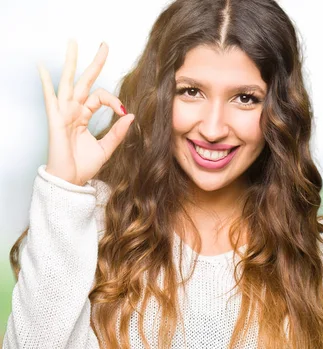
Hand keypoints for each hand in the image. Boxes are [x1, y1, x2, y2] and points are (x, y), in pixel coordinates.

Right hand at [40, 40, 134, 185]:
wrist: (71, 181)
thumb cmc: (84, 166)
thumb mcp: (106, 148)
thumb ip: (118, 132)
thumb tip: (130, 116)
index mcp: (84, 116)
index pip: (100, 97)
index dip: (113, 100)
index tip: (123, 110)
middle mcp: (73, 110)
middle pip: (84, 80)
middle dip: (94, 62)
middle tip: (104, 44)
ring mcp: (63, 113)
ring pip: (68, 82)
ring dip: (71, 62)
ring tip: (73, 42)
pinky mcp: (56, 120)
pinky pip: (50, 98)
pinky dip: (46, 83)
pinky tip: (41, 67)